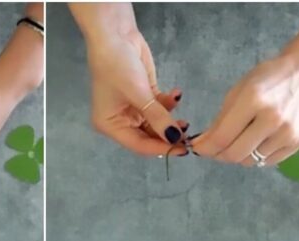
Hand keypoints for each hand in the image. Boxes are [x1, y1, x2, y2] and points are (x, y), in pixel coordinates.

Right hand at [86, 30, 187, 155]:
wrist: (114, 33)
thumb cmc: (117, 66)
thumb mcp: (139, 94)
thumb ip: (158, 118)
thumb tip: (175, 138)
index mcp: (110, 125)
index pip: (138, 145)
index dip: (160, 148)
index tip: (182, 150)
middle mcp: (120, 121)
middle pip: (147, 137)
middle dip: (166, 135)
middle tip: (188, 135)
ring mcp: (131, 109)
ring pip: (154, 124)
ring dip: (170, 121)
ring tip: (185, 119)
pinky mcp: (143, 97)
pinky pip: (158, 108)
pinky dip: (168, 104)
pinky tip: (176, 95)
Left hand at [193, 5, 298, 166]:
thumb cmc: (267, 79)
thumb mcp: (238, 92)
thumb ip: (219, 121)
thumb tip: (201, 146)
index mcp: (254, 101)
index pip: (221, 138)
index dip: (204, 148)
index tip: (197, 148)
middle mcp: (272, 119)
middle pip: (234, 155)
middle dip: (218, 155)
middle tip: (214, 149)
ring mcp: (287, 133)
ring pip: (249, 161)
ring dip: (237, 155)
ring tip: (239, 140)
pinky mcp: (298, 142)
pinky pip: (266, 161)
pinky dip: (255, 155)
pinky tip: (257, 140)